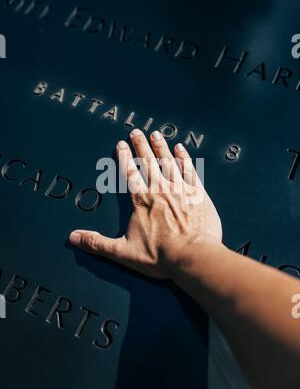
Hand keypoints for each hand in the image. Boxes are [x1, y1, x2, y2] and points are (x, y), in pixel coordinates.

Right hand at [69, 129, 221, 278]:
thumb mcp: (123, 252)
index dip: (124, 157)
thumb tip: (73, 237)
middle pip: (148, 162)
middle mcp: (160, 190)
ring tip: (155, 134)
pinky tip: (180, 150)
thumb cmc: (160, 256)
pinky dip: (184, 158)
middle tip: (136, 132)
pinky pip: (189, 170)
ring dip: (161, 147)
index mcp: (141, 200)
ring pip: (168, 162)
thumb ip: (98, 243)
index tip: (121, 144)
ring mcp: (180, 189)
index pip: (130, 173)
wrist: (193, 257)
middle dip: (141, 145)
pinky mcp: (198, 194)